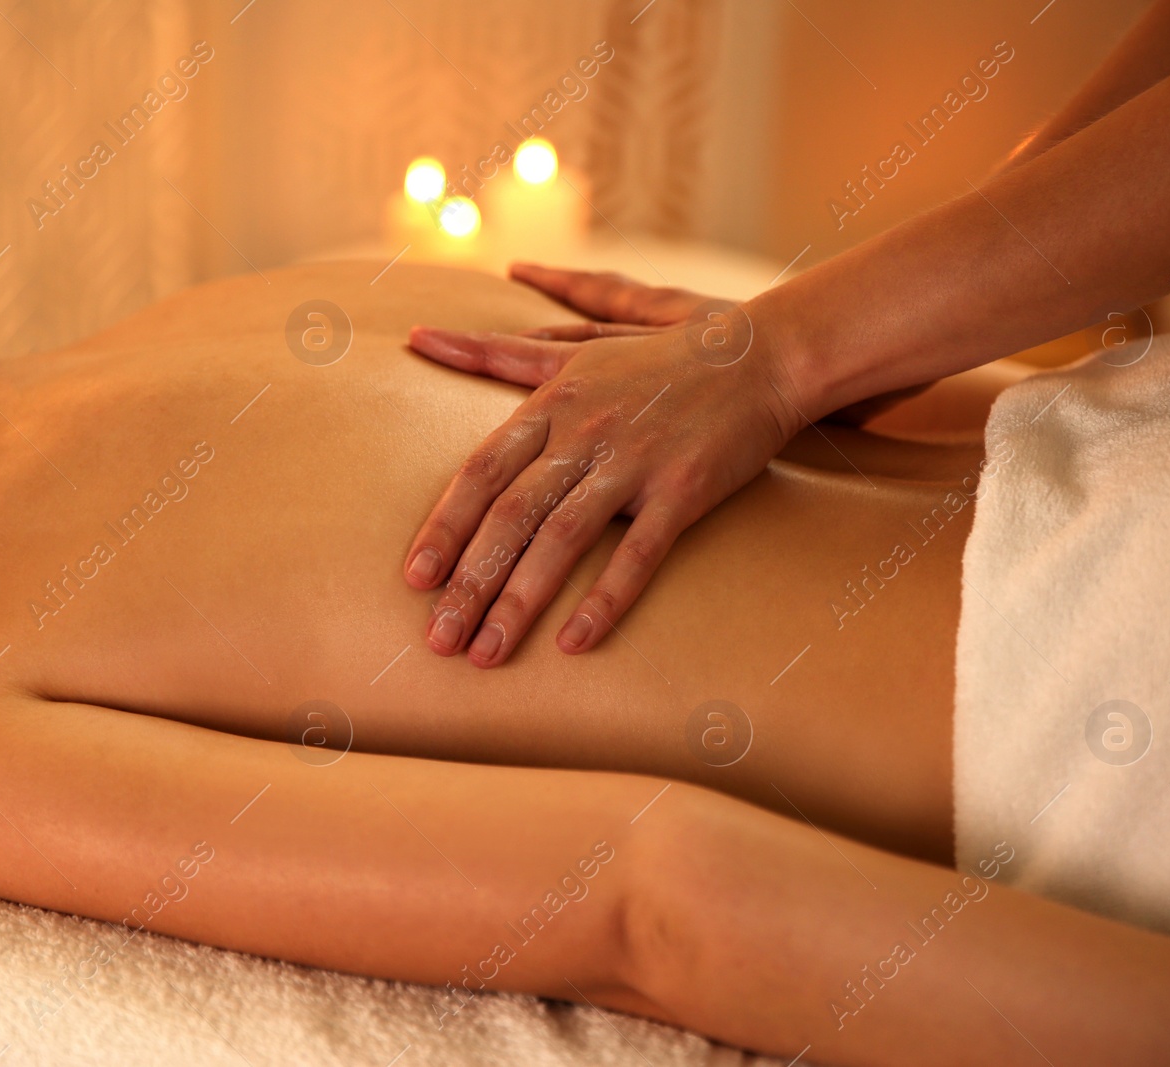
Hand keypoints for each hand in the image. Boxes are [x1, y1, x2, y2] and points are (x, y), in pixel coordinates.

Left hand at [402, 264, 805, 667]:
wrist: (756, 358)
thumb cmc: (657, 360)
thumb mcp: (572, 351)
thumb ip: (494, 354)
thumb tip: (416, 335)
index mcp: (550, 404)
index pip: (480, 473)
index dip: (444, 527)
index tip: (413, 581)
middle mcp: (584, 433)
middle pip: (512, 515)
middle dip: (469, 582)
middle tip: (438, 640)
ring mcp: (634, 462)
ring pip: (563, 540)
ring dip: (520, 602)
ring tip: (487, 654)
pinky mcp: (683, 490)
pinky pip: (638, 553)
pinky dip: (605, 599)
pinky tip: (575, 643)